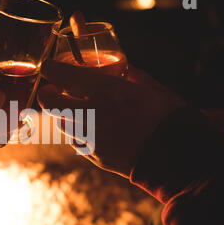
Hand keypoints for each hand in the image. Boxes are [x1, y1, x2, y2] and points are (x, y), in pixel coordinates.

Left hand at [37, 60, 185, 177]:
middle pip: (50, 103)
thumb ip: (129, 74)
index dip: (50, 69)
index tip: (48, 67)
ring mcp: (90, 137)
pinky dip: (77, 134)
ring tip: (74, 110)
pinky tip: (90, 130)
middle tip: (51, 90)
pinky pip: (76, 142)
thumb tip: (120, 68)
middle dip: (47, 94)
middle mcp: (90, 113)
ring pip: (61, 124)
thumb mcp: (151, 86)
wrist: (176, 157)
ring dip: (63, 114)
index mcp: (104, 90)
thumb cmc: (168, 116)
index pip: (62, 75)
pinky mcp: (94, 155)